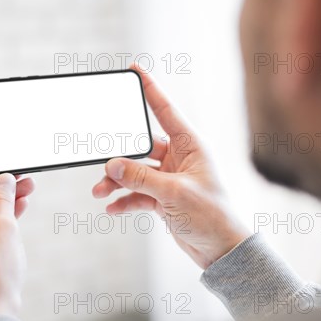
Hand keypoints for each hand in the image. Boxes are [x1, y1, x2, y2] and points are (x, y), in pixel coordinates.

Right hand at [92, 65, 249, 268]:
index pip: (166, 110)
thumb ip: (141, 178)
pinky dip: (125, 199)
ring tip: (100, 192)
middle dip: (119, 156)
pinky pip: (137, 192)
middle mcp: (180, 158)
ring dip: (117, 182)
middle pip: (141, 147)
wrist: (220, 250)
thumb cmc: (211, 216)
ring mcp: (170, 178)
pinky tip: (113, 208)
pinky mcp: (163, 197)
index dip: (149, 89)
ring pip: (135, 172)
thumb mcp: (174, 194)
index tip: (134, 69)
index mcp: (191, 146)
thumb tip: (113, 165)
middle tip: (101, 161)